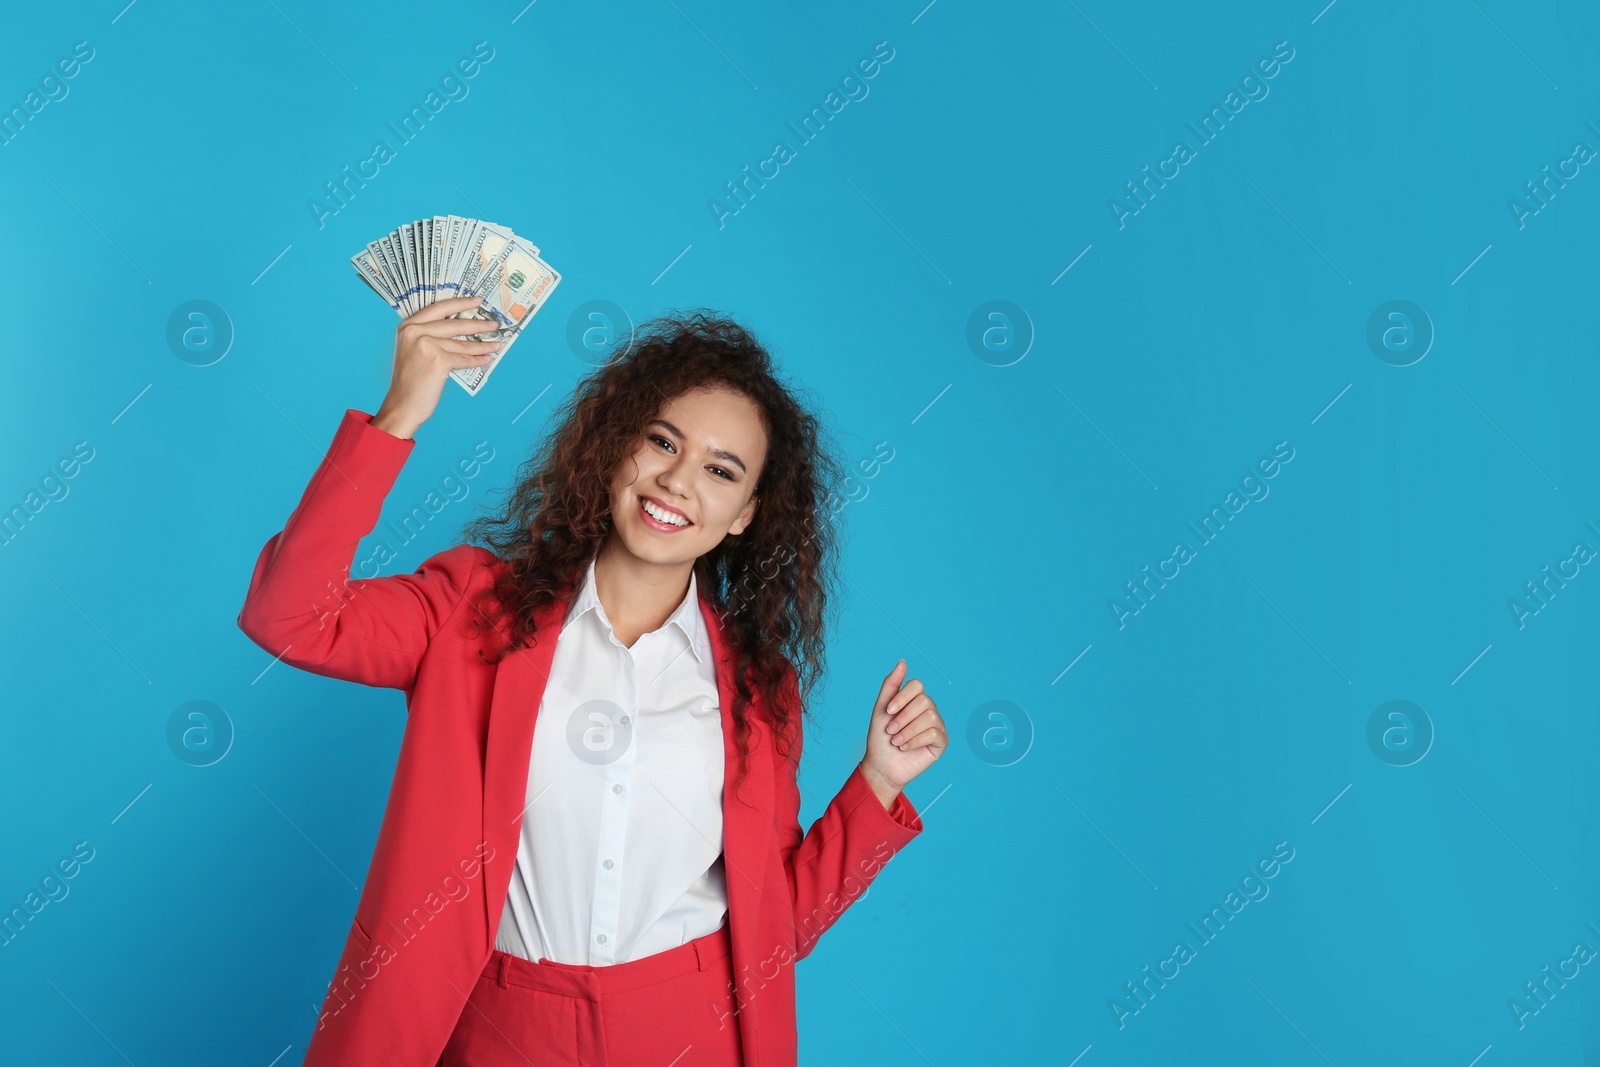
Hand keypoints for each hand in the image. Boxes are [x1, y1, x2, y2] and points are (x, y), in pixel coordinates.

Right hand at [371, 296, 505, 438]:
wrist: (402, 405)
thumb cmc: (409, 381)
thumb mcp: (412, 350)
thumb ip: (428, 336)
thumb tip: (460, 329)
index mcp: (408, 326)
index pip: (439, 308)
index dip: (460, 303)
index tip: (477, 301)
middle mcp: (415, 332)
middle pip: (454, 324)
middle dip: (478, 324)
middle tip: (493, 324)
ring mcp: (426, 345)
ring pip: (462, 344)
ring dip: (482, 345)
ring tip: (495, 344)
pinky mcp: (438, 360)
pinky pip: (463, 359)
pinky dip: (476, 360)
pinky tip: (486, 359)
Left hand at [860, 659, 945, 795]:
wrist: (881, 765)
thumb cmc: (880, 737)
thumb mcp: (882, 708)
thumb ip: (891, 684)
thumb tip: (902, 661)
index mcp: (915, 700)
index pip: (917, 685)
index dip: (902, 697)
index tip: (888, 712)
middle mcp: (928, 710)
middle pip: (924, 701)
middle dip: (903, 717)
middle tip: (891, 731)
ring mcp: (937, 725)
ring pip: (930, 717)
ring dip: (908, 730)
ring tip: (897, 741)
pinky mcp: (941, 742)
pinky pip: (935, 733)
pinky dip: (916, 740)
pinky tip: (906, 747)